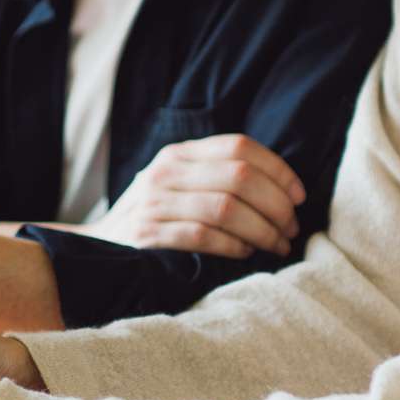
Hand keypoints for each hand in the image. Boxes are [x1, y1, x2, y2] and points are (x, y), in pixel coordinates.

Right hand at [89, 133, 306, 257]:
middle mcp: (166, 171)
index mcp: (179, 153)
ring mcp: (155, 202)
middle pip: (240, 177)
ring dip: (263, 230)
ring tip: (277, 244)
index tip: (298, 196)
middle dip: (277, 205)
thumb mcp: (180, 183)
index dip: (278, 170)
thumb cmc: (156, 215)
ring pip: (227, 208)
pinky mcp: (148, 235)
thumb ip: (216, 174)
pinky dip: (233, 245)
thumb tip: (282, 186)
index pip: (239, 146)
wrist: (101, 245)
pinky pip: (204, 236)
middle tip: (291, 228)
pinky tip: (246, 253)